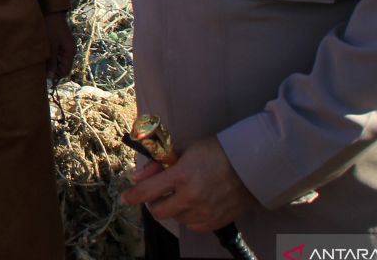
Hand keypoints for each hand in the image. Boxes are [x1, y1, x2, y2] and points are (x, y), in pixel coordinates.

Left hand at [44, 11, 74, 80]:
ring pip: (59, 61)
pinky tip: (43, 53)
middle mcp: (70, 51)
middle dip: (52, 68)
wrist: (52, 13)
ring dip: (51, 62)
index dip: (55, 75)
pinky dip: (51, 56)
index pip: (65, 71)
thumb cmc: (52, 29)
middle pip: (62, 66)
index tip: (44, 74)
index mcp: (70, 53)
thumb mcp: (51, 47)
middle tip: (41, 66)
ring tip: (41, 59)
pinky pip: (57, 54)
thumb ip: (51, 62)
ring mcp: (66, 47)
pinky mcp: (61, 43)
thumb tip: (51, 78)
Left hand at [121, 136, 256, 232]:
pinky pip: (192, 225)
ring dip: (173, 208)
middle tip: (157, 193)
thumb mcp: (185, 150)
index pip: (148, 191)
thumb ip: (160, 165)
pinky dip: (188, 215)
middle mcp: (191, 197)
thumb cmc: (217, 152)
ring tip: (182, 193)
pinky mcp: (215, 222)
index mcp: (182, 175)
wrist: (251, 165)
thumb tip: (137, 178)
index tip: (125, 197)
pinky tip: (195, 202)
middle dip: (153, 202)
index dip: (132, 196)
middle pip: (158, 211)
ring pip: (175, 218)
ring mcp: (204, 212)